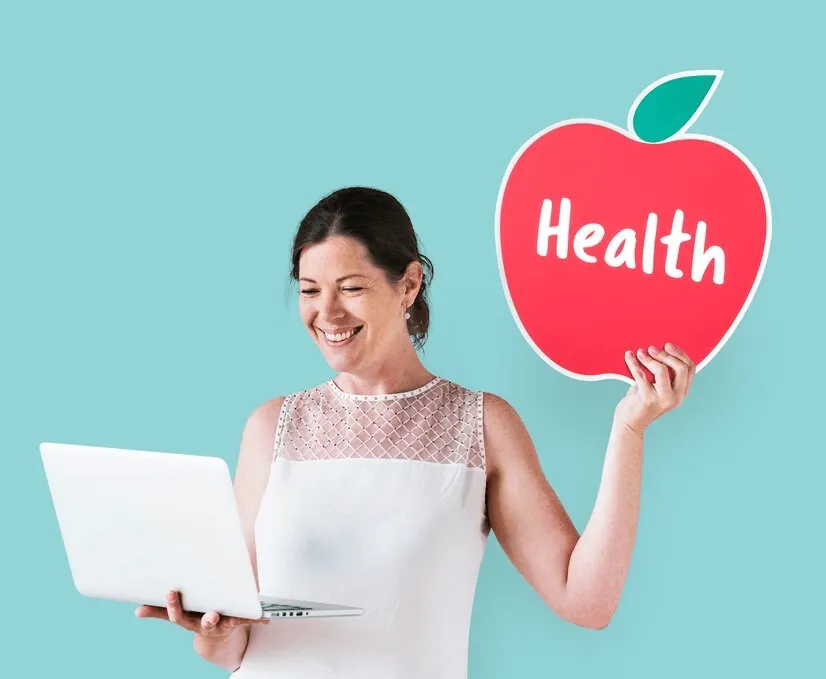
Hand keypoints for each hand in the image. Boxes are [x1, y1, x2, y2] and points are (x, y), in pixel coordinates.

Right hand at [135, 590, 268, 636]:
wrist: (216, 640)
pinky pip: (248, 621)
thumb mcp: (180, 616)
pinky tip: (266, 618)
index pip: (179, 615)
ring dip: (236, 619)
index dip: (174, 605)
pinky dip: (257, 619)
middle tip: (211, 615)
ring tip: (245, 614)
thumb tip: (138, 611)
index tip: (170, 592)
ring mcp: (223, 625)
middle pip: (205, 622)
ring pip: (228, 622)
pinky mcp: (238, 623)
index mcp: (190, 621)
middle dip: (207, 619)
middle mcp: (206, 624)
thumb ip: (160, 612)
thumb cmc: (196, 619)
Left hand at [615, 343, 694, 434]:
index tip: (668, 345)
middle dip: (666, 354)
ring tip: (640, 352)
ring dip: (649, 358)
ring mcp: (663, 399)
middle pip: (680, 368)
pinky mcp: (647, 400)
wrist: (629, 424)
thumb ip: (663, 373)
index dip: (680, 354)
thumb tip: (658, 348)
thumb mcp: (657, 387)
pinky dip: (633, 363)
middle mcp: (676, 397)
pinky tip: (628, 356)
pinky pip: (641, 375)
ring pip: (662, 370)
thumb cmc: (641, 400)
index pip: (690, 368)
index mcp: (681, 392)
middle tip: (651, 348)